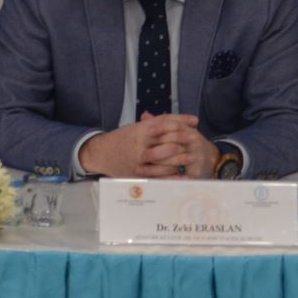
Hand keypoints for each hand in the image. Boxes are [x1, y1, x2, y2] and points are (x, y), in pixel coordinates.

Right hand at [79, 113, 217, 178]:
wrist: (101, 153)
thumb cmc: (121, 138)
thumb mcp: (136, 127)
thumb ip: (155, 123)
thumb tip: (178, 120)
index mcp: (140, 129)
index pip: (164, 122)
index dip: (181, 121)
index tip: (194, 121)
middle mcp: (140, 143)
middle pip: (166, 141)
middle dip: (183, 140)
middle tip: (197, 140)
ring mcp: (138, 159)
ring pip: (163, 160)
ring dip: (180, 159)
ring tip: (193, 157)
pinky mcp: (137, 173)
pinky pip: (157, 176)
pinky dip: (171, 176)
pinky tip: (182, 175)